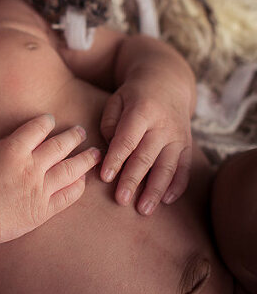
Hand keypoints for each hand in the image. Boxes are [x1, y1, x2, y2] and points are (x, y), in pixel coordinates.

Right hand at [0, 114, 100, 246]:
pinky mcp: (43, 210)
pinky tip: (82, 179)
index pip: (38, 128)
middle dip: (74, 136)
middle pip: (61, 145)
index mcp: (13, 149)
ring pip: (72, 169)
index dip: (47, 122)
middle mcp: (30, 167)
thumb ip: (5, 145)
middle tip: (81, 132)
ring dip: (86, 158)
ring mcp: (39, 189)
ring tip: (94, 153)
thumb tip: (24, 141)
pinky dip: (78, 185)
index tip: (51, 121)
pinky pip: (69, 195)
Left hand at [99, 79, 192, 214]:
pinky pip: (184, 168)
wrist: (168, 84)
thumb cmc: (134, 97)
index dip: (116, 159)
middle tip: (121, 201)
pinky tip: (166, 201)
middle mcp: (163, 125)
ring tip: (143, 210)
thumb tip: (111, 152)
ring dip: (155, 190)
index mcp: (142, 111)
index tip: (105, 177)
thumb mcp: (116, 100)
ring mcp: (178, 136)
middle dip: (133, 180)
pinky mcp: (187, 145)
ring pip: (167, 167)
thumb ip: (110, 124)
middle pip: (146, 157)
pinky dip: (177, 186)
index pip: (127, 140)